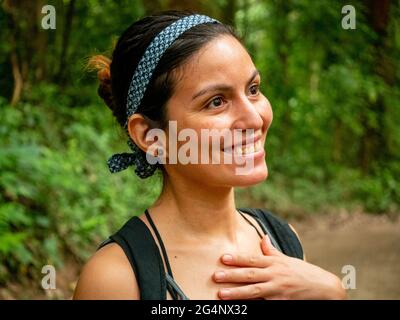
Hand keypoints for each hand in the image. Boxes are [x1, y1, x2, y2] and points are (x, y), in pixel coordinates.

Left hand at [213, 235, 346, 299]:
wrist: (324, 287)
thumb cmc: (303, 272)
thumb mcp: (287, 259)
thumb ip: (271, 251)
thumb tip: (262, 237)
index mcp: (274, 263)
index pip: (252, 260)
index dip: (237, 259)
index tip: (223, 258)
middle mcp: (275, 275)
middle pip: (250, 275)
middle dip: (232, 276)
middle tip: (216, 276)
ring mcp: (279, 290)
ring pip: (254, 292)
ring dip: (237, 293)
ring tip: (222, 294)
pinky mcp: (282, 303)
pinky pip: (265, 304)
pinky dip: (253, 305)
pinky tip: (241, 307)